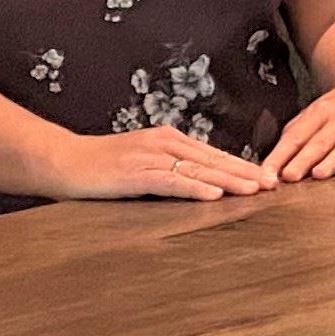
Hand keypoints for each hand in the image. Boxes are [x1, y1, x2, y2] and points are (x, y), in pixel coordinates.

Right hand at [52, 129, 277, 201]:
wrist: (61, 161)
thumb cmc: (100, 166)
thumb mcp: (141, 162)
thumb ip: (168, 168)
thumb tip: (199, 182)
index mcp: (168, 139)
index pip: (212, 155)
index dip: (241, 166)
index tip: (266, 177)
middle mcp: (164, 143)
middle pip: (212, 161)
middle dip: (244, 173)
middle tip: (273, 185)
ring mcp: (149, 157)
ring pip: (198, 171)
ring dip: (228, 181)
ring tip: (254, 190)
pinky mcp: (134, 174)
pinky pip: (170, 182)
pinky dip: (194, 189)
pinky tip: (214, 196)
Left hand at [262, 68, 334, 181]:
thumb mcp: (316, 112)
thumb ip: (295, 135)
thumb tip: (271, 164)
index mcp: (319, 113)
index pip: (295, 137)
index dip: (280, 156)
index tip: (266, 176)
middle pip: (319, 142)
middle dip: (303, 160)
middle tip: (289, 177)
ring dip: (333, 160)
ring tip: (319, 174)